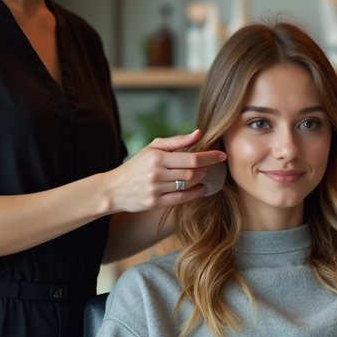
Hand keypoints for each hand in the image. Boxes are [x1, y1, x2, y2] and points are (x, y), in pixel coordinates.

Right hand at [103, 129, 226, 213]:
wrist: (114, 189)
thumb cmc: (136, 166)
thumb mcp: (153, 148)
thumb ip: (177, 141)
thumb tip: (199, 133)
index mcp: (157, 158)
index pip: (191, 158)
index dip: (210, 157)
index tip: (222, 155)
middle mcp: (157, 174)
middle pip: (193, 173)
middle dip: (207, 168)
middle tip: (212, 165)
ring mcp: (156, 190)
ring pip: (189, 185)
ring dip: (201, 179)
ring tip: (204, 174)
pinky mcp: (155, 203)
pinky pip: (182, 198)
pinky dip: (196, 193)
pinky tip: (202, 188)